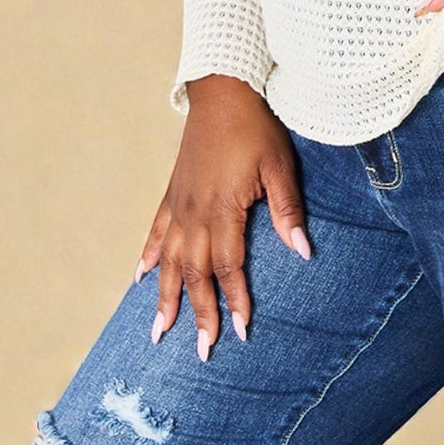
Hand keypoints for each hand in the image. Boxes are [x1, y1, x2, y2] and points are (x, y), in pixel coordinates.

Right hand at [135, 76, 310, 361]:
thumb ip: (287, 211)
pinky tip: (140, 278)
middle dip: (198, 314)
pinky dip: (148, 257)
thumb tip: (303, 251)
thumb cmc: (256, 128)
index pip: (229, 266)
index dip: (235, 300)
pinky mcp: (172, 192)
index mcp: (223, 209)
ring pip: (169, 261)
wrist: (223, 91)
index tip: (240, 331)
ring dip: (165, 298)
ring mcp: (179, 204)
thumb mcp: (280, 166)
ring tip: (159, 331)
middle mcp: (195, 213)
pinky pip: (156, 231)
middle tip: (202, 352)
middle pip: (195, 273)